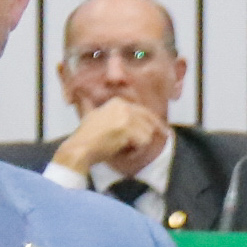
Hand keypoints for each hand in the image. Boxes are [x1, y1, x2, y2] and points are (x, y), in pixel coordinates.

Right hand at [54, 93, 169, 183]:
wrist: (80, 147)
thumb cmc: (86, 136)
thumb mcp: (92, 115)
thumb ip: (97, 106)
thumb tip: (83, 94)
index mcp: (117, 102)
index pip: (143, 112)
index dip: (154, 121)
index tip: (162, 129)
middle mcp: (123, 107)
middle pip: (149, 120)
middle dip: (157, 130)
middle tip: (166, 135)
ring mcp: (126, 117)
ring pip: (147, 132)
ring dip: (140, 144)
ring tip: (128, 149)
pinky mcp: (127, 129)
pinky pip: (143, 142)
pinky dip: (137, 150)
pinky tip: (126, 152)